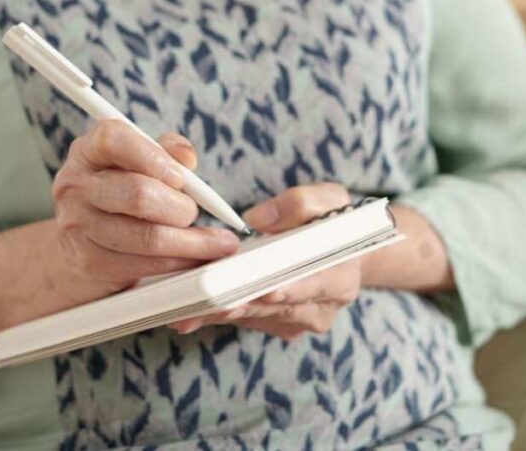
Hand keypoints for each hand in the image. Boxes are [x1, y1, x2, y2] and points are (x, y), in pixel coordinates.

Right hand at [46, 120, 239, 305]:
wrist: (76, 245)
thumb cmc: (117, 193)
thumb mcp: (135, 162)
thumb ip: (164, 151)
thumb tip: (187, 158)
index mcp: (88, 152)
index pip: (113, 140)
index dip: (153, 157)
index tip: (181, 176)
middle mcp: (76, 186)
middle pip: (139, 194)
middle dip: (180, 207)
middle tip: (195, 212)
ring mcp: (78, 226)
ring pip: (148, 237)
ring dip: (192, 242)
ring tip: (218, 242)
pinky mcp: (89, 262)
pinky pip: (146, 265)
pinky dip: (180, 262)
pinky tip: (197, 258)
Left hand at [169, 183, 360, 339]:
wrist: (342, 252)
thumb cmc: (334, 222)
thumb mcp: (329, 198)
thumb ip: (299, 203)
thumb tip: (257, 218)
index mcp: (340, 279)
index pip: (308, 286)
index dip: (281, 288)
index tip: (257, 290)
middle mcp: (320, 310)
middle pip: (273, 308)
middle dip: (236, 302)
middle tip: (201, 302)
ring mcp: (297, 323)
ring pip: (253, 317)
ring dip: (218, 311)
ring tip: (184, 309)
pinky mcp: (276, 327)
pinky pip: (245, 320)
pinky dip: (218, 312)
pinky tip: (190, 310)